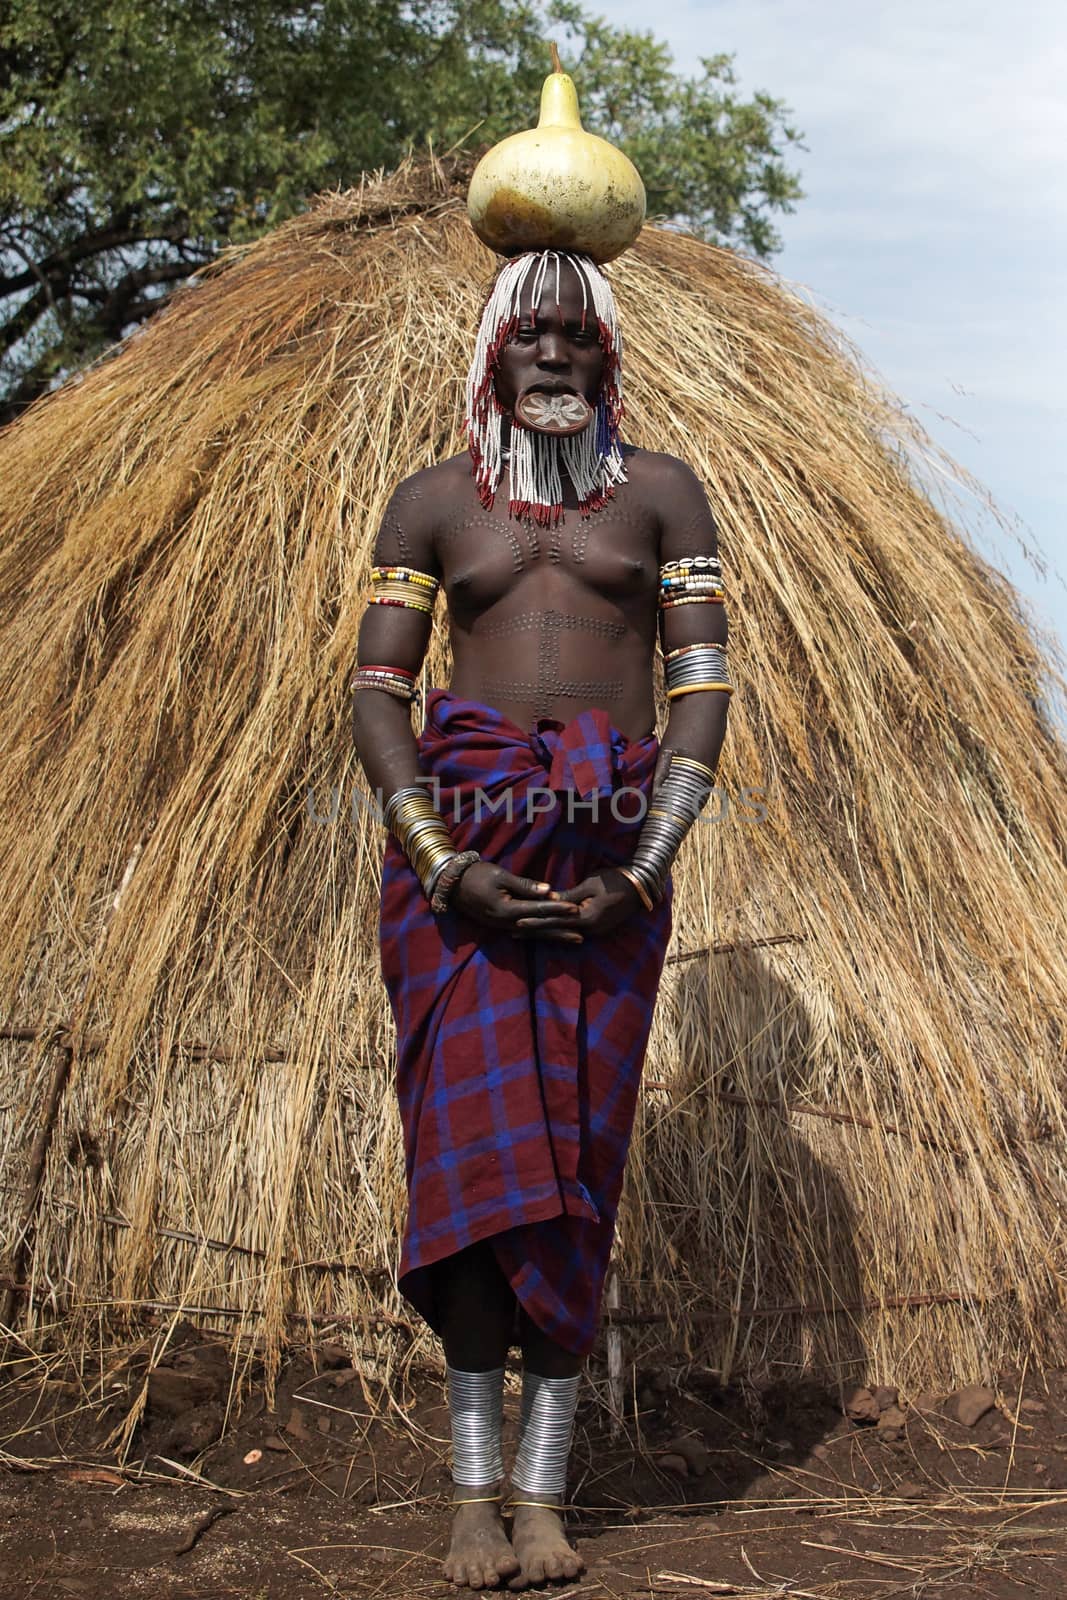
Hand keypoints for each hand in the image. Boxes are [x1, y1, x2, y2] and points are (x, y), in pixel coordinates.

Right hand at [451, 861, 583, 942]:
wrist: (452, 884)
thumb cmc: (476, 875)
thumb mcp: (501, 876)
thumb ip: (525, 885)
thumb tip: (548, 891)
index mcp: (507, 910)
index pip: (539, 911)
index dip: (559, 910)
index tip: (576, 909)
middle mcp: (506, 923)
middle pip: (539, 929)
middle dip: (561, 931)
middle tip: (582, 935)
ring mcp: (502, 926)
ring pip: (533, 933)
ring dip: (553, 936)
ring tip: (572, 939)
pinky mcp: (500, 924)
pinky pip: (524, 931)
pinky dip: (539, 933)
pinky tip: (549, 936)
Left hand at [526, 867, 642, 939]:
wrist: (641, 888)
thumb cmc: (615, 881)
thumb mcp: (590, 884)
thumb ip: (569, 895)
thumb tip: (549, 899)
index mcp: (587, 918)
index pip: (555, 921)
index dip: (535, 922)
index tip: (517, 922)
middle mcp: (590, 929)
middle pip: (556, 931)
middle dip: (535, 932)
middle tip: (513, 932)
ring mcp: (595, 931)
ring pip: (564, 933)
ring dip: (545, 933)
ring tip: (525, 934)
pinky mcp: (598, 929)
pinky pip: (574, 931)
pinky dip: (559, 931)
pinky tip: (548, 932)